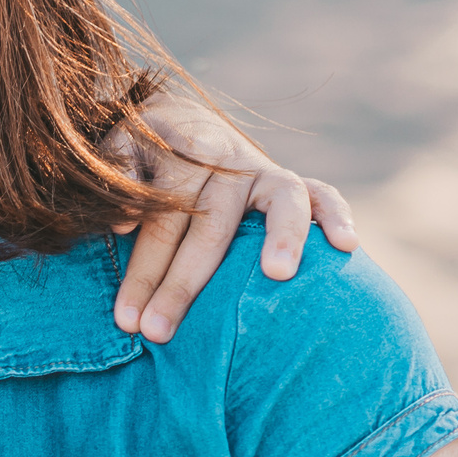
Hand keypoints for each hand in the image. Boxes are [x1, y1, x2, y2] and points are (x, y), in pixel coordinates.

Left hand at [107, 94, 357, 342]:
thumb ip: (113, 180)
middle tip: (158, 333)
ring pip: (275, 201)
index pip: (159, 217)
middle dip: (182, 283)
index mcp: (173, 152)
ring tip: (278, 273)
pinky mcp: (289, 181)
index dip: (143, 269)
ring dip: (280, 235)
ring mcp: (260, 170)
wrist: (172, 123)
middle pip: (207, 223)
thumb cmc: (134, 160)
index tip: (125, 318)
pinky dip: (337, 214)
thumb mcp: (110, 157)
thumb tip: (124, 219)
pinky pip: (322, 193)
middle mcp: (222, 160)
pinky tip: (347, 245)